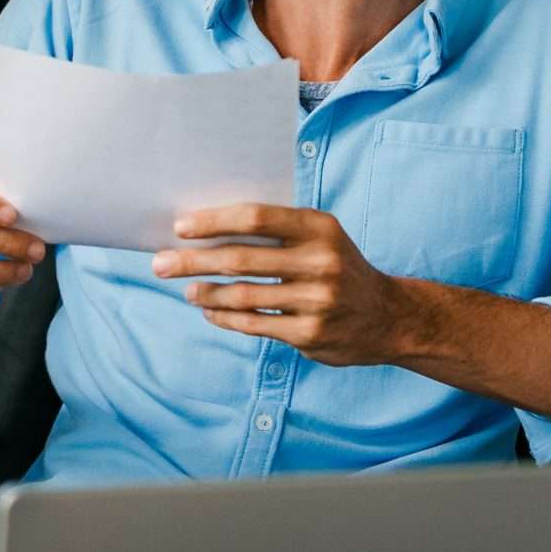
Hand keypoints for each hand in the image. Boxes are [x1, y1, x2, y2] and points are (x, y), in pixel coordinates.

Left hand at [154, 204, 413, 365]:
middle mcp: (321, 261)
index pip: (256, 218)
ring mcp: (317, 300)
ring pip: (242, 295)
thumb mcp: (321, 238)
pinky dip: (224, 317)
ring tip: (186, 289)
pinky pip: (253, 324)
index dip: (213, 222)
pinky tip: (209, 310)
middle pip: (239, 258)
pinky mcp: (310, 333)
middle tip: (159, 263)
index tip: (179, 227)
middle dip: (191, 261)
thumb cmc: (338, 267)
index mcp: (319, 228)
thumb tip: (204, 229)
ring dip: (204, 292)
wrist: (391, 317)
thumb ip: (276, 231)